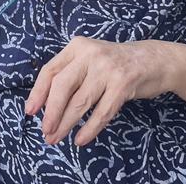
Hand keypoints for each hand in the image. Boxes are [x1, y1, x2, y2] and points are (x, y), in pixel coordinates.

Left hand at [24, 37, 171, 145]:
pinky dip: (90, 129)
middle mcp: (89, 55)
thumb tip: (46, 103)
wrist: (155, 60)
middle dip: (51, 112)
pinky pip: (102, 112)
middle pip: (62, 86)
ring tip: (56, 137)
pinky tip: (81, 139)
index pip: (50, 71)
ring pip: (80, 102)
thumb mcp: (90, 59)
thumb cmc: (115, 64)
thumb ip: (70, 73)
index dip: (38, 93)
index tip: (31, 111)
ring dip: (66, 123)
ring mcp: (107, 69)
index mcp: (76, 47)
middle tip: (45, 131)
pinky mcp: (123, 85)